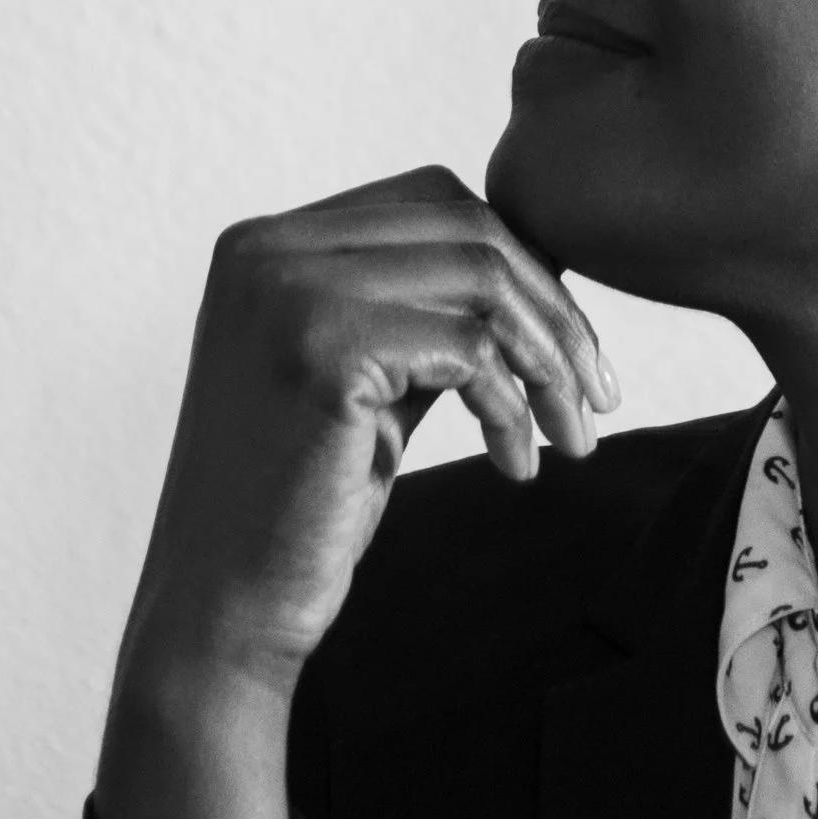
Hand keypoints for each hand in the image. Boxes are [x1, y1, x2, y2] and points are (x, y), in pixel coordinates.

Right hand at [109, 164, 619, 707]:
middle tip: (597, 398)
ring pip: (480, 276)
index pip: (432, 201)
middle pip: (465, 225)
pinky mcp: (322, 350)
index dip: (519, 266)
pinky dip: (512, 402)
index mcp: (266, 242)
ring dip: (548, 357)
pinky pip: (468, 346)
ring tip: (570, 436)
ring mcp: (288, 290)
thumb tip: (540, 269)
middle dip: (551, 308)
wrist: (221, 617)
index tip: (570, 349)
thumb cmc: (300, 509)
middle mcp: (266, 247)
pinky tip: (515, 464)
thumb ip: (425, 315)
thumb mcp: (370, 381)